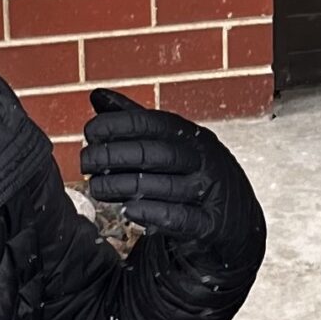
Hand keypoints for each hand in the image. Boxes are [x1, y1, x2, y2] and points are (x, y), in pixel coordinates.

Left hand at [80, 89, 264, 273]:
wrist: (235, 219)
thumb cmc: (190, 175)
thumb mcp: (168, 144)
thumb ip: (134, 121)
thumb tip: (97, 95)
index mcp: (191, 136)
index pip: (153, 123)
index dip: (118, 124)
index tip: (89, 132)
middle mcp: (203, 159)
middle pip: (155, 153)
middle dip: (115, 156)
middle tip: (86, 163)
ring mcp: (209, 191)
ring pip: (164, 186)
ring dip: (124, 186)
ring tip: (97, 188)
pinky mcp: (210, 224)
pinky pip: (180, 218)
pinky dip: (152, 213)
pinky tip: (127, 210)